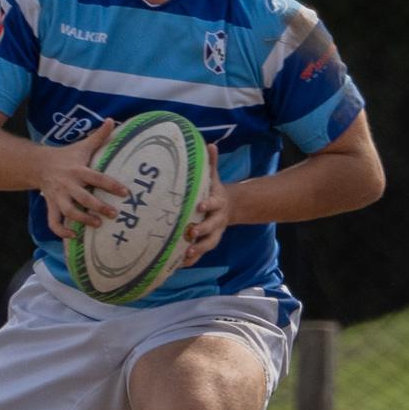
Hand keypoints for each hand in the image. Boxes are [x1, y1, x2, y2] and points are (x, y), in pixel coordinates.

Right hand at [36, 118, 127, 240]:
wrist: (39, 164)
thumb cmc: (66, 156)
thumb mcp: (82, 146)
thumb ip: (99, 136)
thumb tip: (113, 120)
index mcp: (78, 170)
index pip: (97, 178)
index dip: (111, 185)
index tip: (125, 192)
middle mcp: (68, 185)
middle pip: (83, 198)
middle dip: (99, 207)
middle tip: (114, 214)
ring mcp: (58, 197)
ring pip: (69, 212)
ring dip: (83, 220)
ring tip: (97, 224)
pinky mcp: (51, 206)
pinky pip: (53, 222)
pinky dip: (61, 231)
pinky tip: (73, 236)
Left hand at [181, 145, 230, 265]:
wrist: (229, 208)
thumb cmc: (214, 191)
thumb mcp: (214, 177)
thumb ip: (211, 164)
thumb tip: (210, 144)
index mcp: (218, 203)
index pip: (214, 204)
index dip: (208, 205)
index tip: (200, 206)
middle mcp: (218, 220)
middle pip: (212, 227)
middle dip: (202, 231)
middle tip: (190, 233)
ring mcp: (214, 233)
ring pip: (208, 244)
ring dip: (198, 250)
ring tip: (186, 254)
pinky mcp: (208, 243)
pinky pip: (201, 254)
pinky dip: (192, 260)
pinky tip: (179, 265)